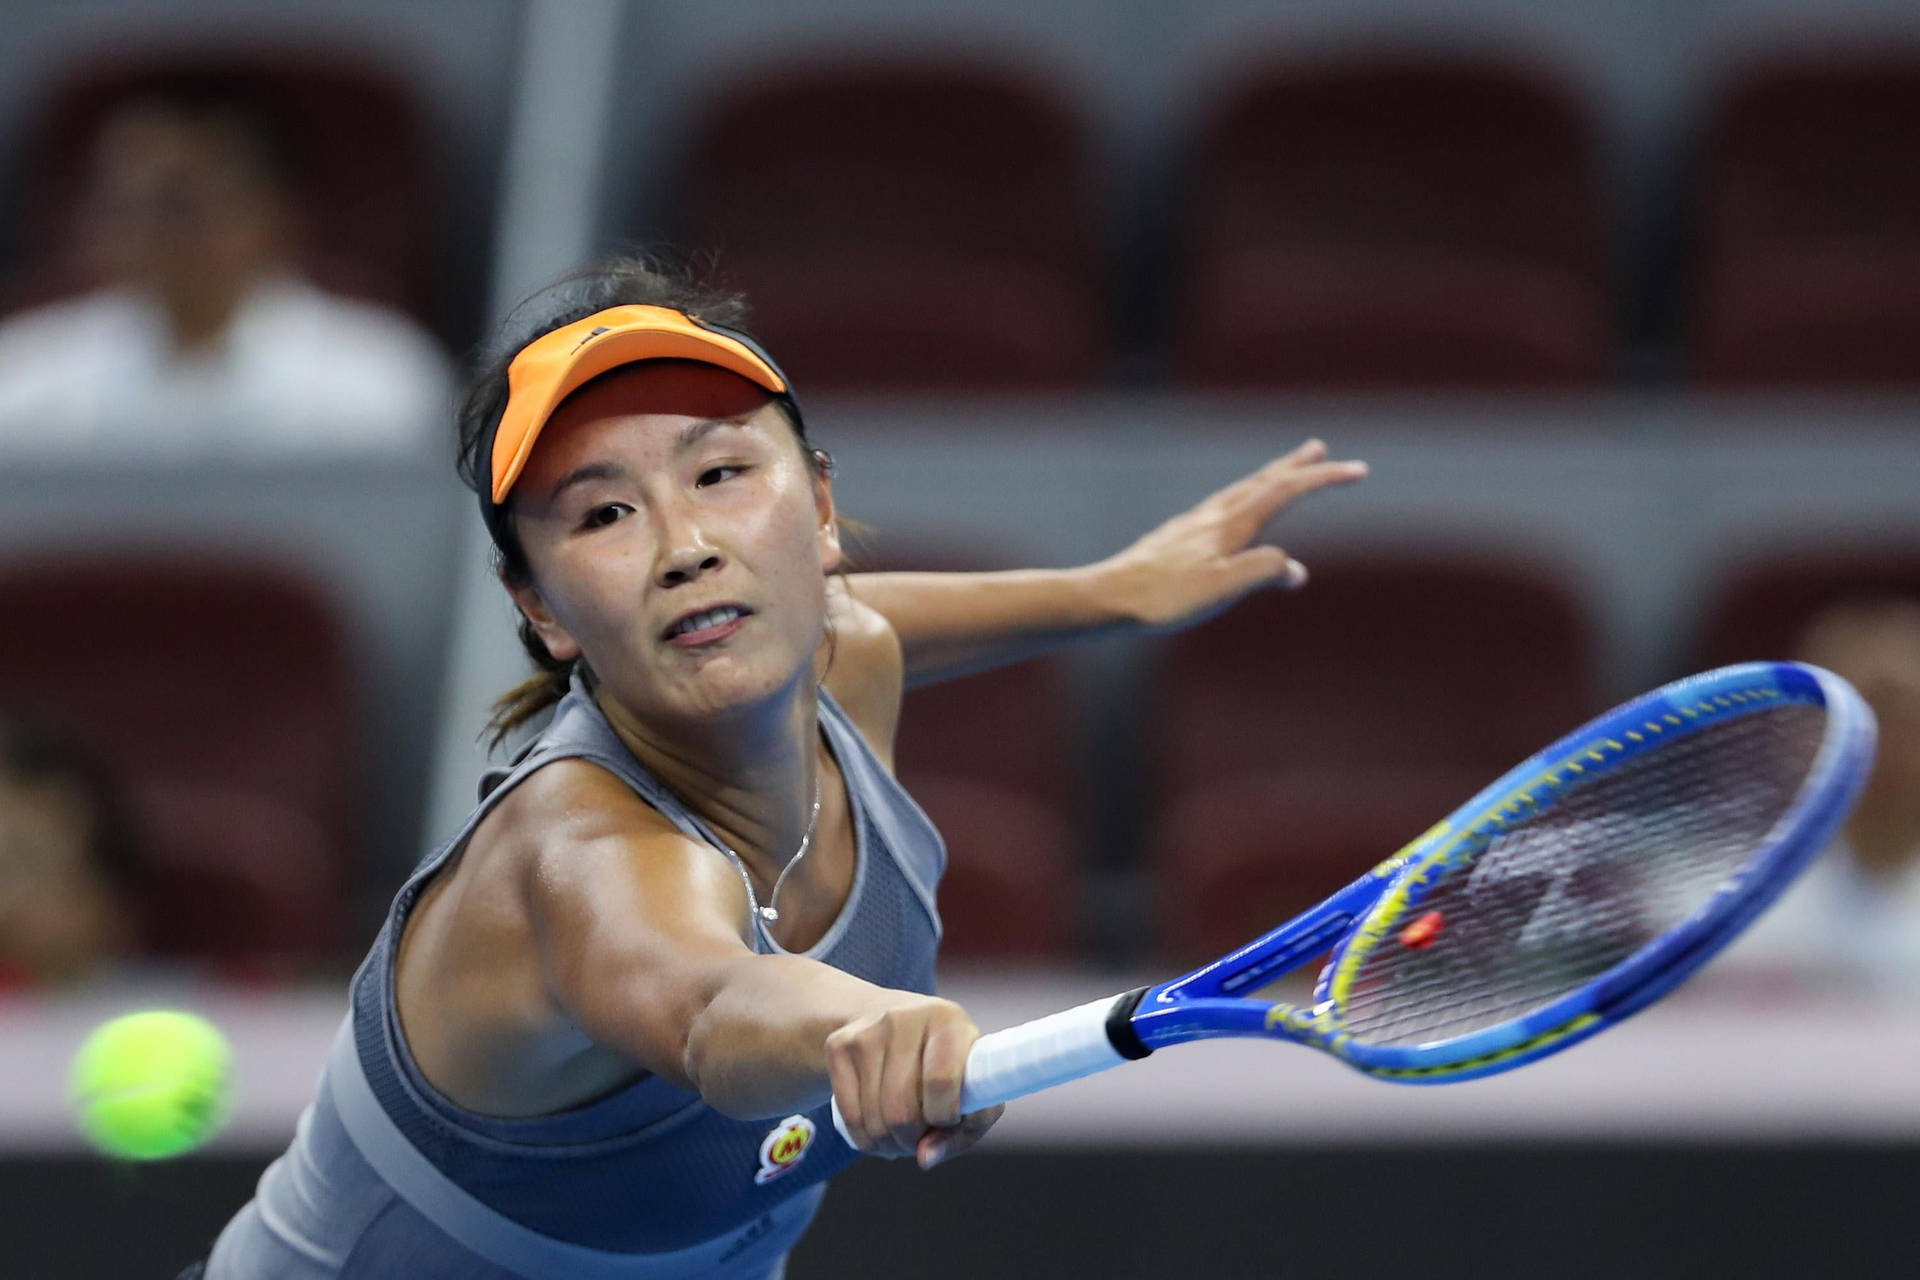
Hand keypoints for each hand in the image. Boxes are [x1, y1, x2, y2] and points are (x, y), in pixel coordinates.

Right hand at [824, 995, 1005, 1168]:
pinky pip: (850, 1117)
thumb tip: (926, 1158)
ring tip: (902, 1135)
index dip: (944, 1116)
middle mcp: (904, 1018)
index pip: (940, 1081)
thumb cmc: (945, 1063)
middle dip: (913, 1139)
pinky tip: (880, 1130)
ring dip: (890, 1143)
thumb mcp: (971, 1088)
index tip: (946, 1121)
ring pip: (874, 1119)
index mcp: (947, 1021)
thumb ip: (964, 1130)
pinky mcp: (838, 1046)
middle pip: (901, 1108)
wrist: (895, 1019)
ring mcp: (866, 1031)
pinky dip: (866, 1140)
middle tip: (921, 1137)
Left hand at [1094, 438, 1366, 631]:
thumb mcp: (1224, 588)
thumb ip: (1263, 571)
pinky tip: (1231, 515)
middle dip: (1295, 467)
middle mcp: (1214, 516)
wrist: (1108, 597)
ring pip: (1239, 493)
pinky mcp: (1177, 539)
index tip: (1358, 470)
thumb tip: (1296, 568)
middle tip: (1318, 448)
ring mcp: (1193, 525)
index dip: (1323, 479)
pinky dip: (1241, 501)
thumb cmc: (1165, 598)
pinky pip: (1220, 509)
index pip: (1286, 491)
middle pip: (1262, 482)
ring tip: (1281, 474)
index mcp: (1232, 525)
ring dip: (1267, 480)